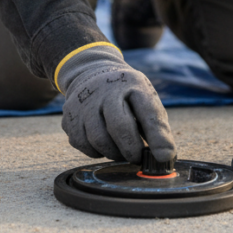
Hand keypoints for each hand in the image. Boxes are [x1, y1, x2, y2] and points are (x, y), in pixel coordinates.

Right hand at [56, 44, 175, 163]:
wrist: (91, 74)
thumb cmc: (125, 94)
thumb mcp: (145, 99)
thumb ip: (157, 126)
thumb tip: (165, 157)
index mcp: (131, 83)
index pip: (147, 112)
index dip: (157, 138)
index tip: (163, 158)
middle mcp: (104, 90)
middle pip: (118, 127)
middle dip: (131, 149)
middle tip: (137, 157)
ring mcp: (82, 103)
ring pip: (98, 140)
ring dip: (113, 152)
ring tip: (121, 148)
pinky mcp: (68, 118)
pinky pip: (82, 145)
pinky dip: (96, 151)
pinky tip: (103, 142)